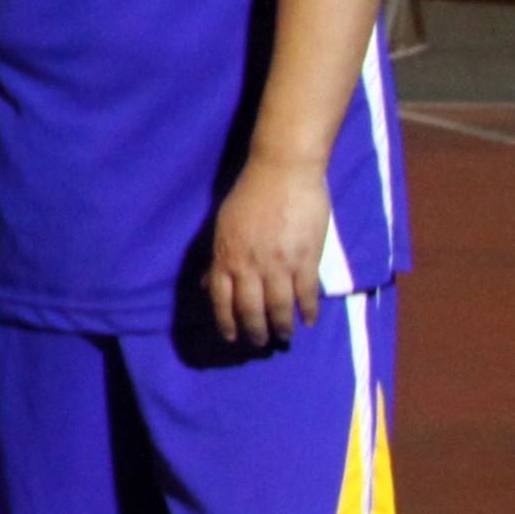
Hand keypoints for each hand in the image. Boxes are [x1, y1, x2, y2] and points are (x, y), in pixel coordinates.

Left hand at [205, 156, 332, 350]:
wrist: (282, 171)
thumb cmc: (250, 194)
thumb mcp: (224, 225)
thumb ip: (218, 256)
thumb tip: (205, 282)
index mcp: (225, 255)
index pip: (221, 298)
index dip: (226, 321)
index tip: (231, 337)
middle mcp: (249, 264)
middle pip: (250, 309)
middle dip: (254, 331)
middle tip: (261, 342)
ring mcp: (278, 264)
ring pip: (279, 307)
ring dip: (281, 326)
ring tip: (284, 336)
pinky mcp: (305, 258)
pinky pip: (306, 294)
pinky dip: (307, 311)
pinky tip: (309, 320)